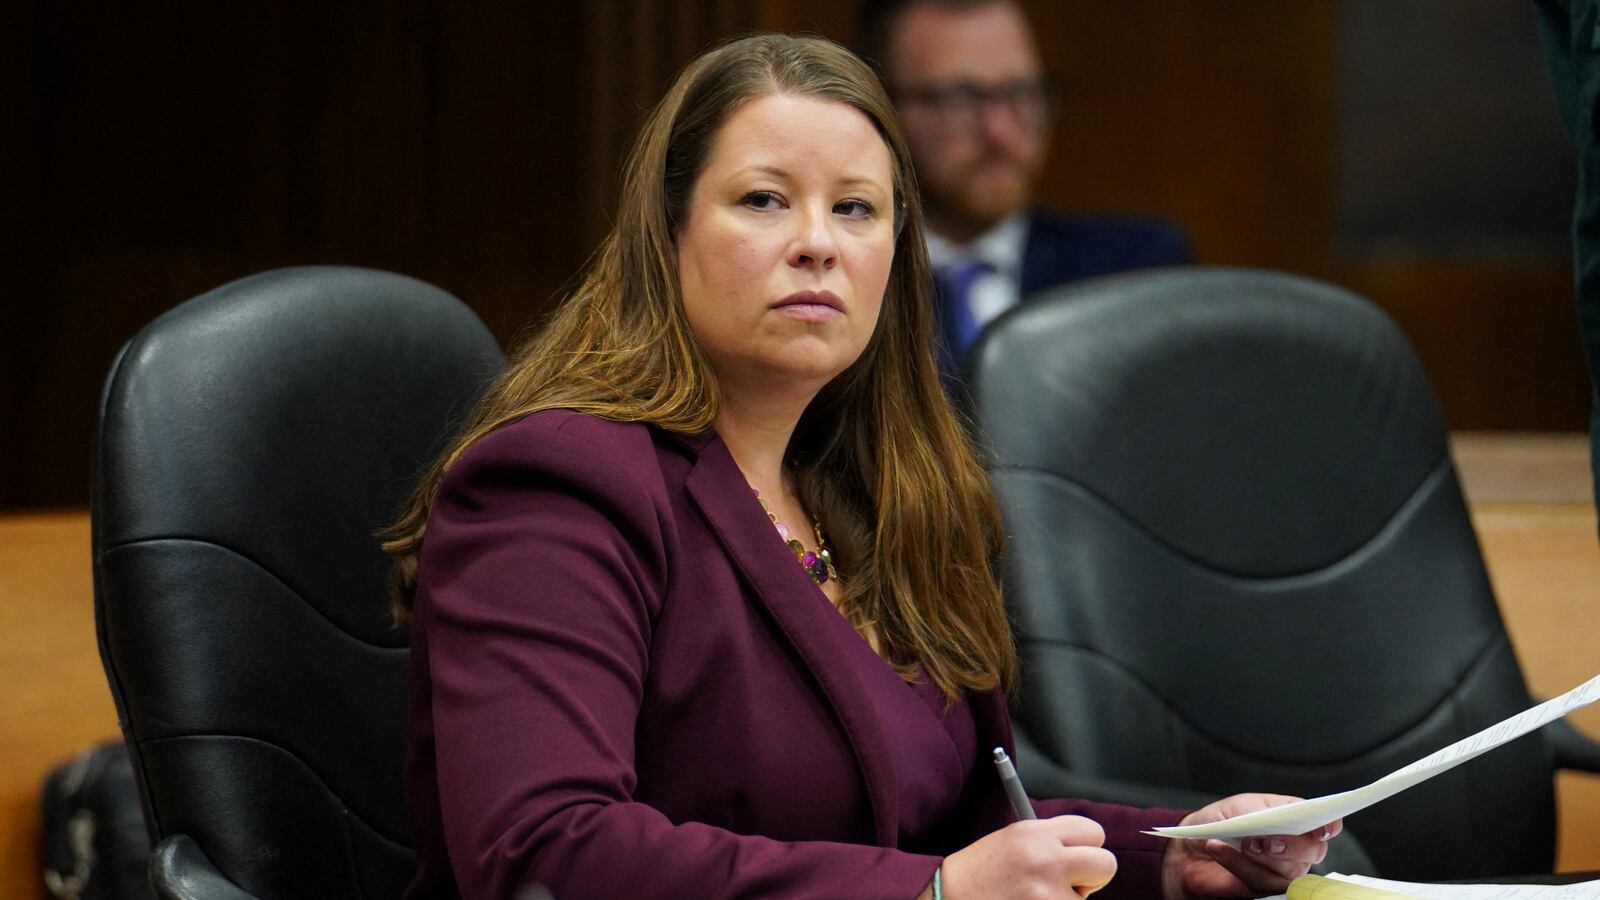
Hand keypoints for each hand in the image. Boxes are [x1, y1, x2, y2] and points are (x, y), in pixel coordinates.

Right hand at [928, 815, 1117, 898]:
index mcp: (1035, 833)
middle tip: (1070, 883)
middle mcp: (1045, 859)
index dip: (1087, 846)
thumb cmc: (981, 872)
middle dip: (1093, 875)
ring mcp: (1046, 894)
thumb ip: (1050, 840)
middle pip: (1106, 863)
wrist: (948, 897)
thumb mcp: (1013, 840)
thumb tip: (1088, 850)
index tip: (1075, 857)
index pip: (1093, 831)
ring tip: (1035, 899)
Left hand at [1160, 794, 1340, 898]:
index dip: (1328, 826)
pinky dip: (1237, 863)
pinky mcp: (1264, 890)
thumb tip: (1285, 814)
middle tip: (1263, 840)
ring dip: (1258, 857)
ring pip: (1287, 871)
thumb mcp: (1238, 807)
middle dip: (1290, 846)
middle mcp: (1295, 848)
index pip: (1323, 825)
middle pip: (1312, 851)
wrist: (1189, 848)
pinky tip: (1218, 848)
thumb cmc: (1219, 822)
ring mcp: (1282, 872)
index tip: (1321, 828)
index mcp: (1293, 820)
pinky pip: (1261, 883)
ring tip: (1233, 841)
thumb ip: (1264, 810)